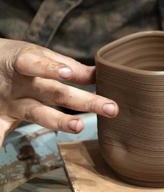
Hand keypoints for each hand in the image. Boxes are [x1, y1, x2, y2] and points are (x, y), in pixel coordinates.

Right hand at [0, 39, 118, 144]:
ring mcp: (11, 104)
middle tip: (111, 109)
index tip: (74, 74)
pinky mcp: (1, 118)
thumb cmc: (18, 60)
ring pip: (37, 113)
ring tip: (80, 127)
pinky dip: (0, 139)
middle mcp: (22, 85)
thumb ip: (66, 65)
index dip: (53, 68)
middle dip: (84, 101)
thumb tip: (96, 74)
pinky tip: (3, 150)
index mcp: (26, 64)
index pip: (40, 64)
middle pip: (55, 93)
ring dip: (59, 121)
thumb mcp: (37, 55)